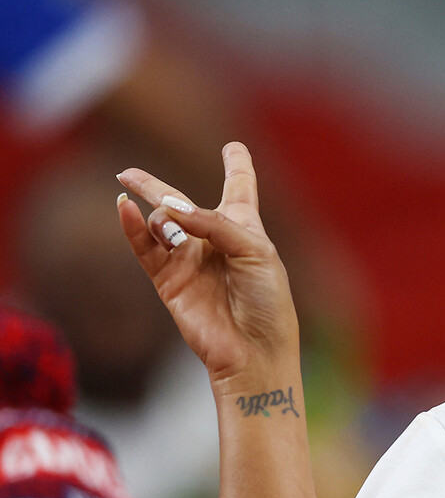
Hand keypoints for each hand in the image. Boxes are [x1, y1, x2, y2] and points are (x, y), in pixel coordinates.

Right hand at [117, 142, 298, 393]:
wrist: (254, 351)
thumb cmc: (268, 302)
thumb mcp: (256, 252)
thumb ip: (214, 224)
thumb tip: (169, 207)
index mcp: (246, 231)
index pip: (240, 190)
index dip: (237, 166)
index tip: (234, 146)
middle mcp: (215, 242)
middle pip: (182, 204)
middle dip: (156, 187)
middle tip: (130, 171)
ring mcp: (189, 260)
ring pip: (159, 223)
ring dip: (154, 209)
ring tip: (152, 203)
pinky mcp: (169, 280)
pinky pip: (145, 247)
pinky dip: (133, 228)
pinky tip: (124, 208)